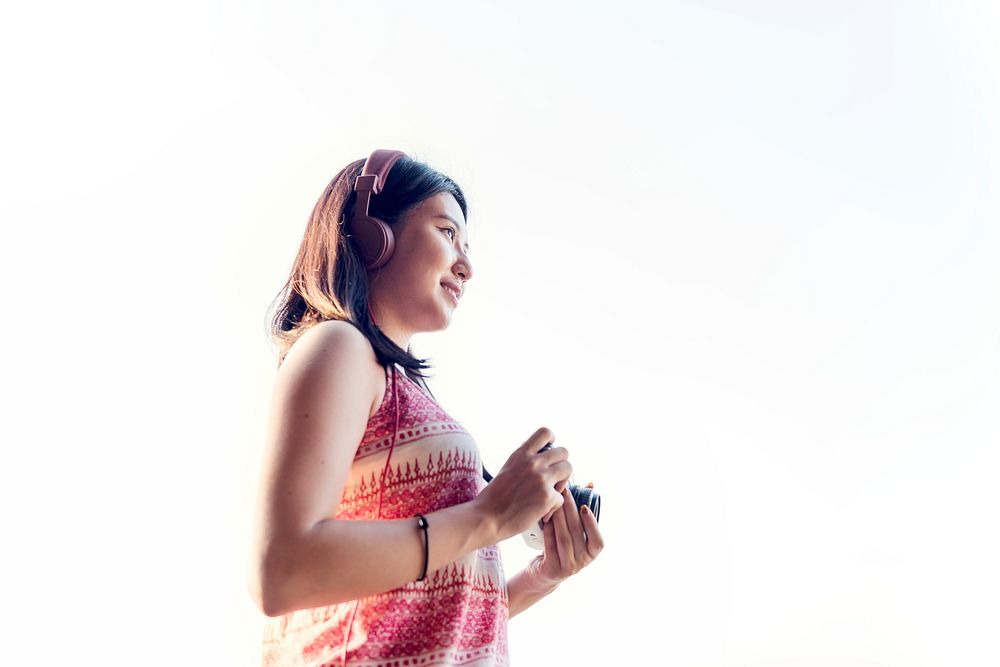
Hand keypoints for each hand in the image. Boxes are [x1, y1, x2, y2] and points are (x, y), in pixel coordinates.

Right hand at [474, 427, 571, 541]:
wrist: (487, 518)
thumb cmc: (494, 498)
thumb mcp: (507, 468)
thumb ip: (524, 461)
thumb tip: (539, 456)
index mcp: (521, 454)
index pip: (545, 433)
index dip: (553, 441)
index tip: (550, 452)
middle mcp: (533, 463)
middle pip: (564, 452)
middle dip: (560, 464)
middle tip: (553, 478)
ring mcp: (542, 479)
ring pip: (568, 469)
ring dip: (562, 481)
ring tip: (551, 493)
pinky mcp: (548, 497)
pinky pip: (561, 497)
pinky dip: (553, 506)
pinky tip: (541, 512)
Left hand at [526, 486, 603, 587]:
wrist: (543, 573)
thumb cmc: (562, 546)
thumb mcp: (575, 532)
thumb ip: (583, 511)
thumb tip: (590, 484)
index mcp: (592, 554)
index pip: (597, 541)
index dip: (592, 524)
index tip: (584, 507)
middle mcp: (582, 562)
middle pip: (576, 533)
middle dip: (570, 510)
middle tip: (564, 492)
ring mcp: (568, 567)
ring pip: (564, 538)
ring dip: (558, 517)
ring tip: (554, 501)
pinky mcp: (552, 569)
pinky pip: (550, 545)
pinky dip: (548, 529)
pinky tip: (545, 517)